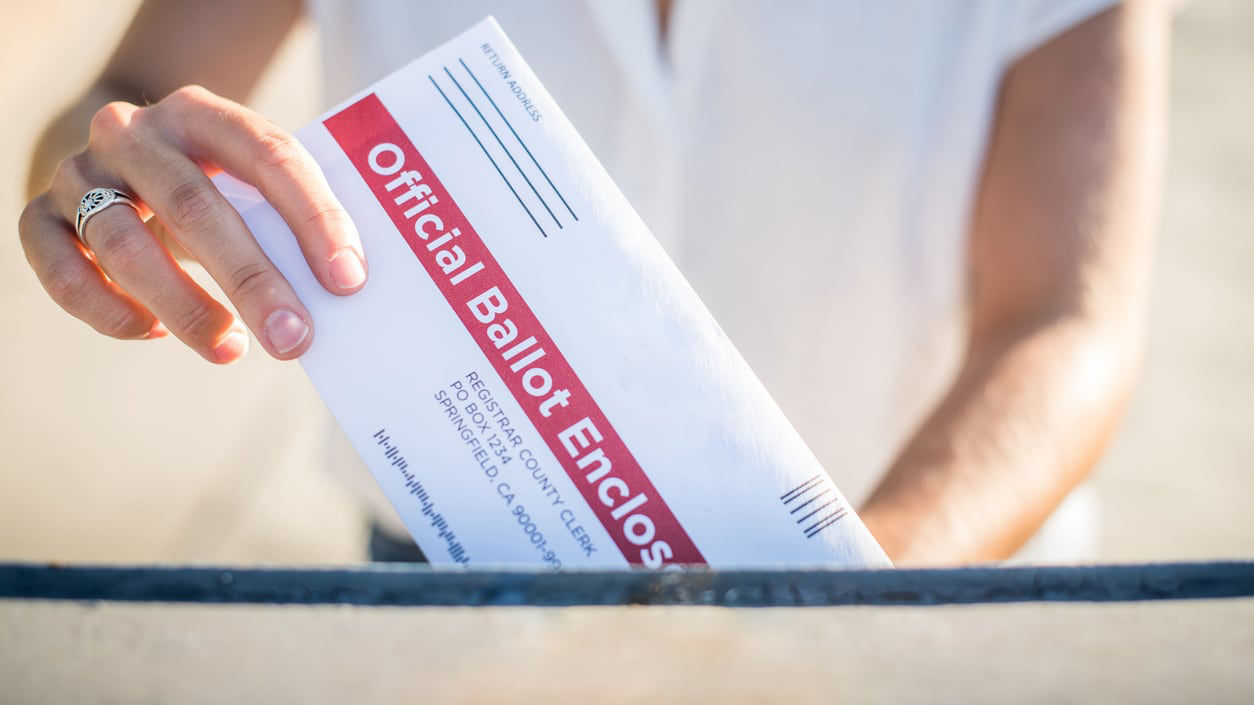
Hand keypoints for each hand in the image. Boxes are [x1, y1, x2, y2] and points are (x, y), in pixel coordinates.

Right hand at [18, 85, 366, 363]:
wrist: (126, 164)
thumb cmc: (214, 187)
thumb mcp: (248, 185)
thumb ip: (286, 220)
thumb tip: (342, 291)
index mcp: (202, 112)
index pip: (267, 154)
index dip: (312, 217)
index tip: (347, 280)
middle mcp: (133, 134)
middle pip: (194, 205)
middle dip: (251, 280)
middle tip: (294, 339)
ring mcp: (80, 173)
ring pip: (124, 245)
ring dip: (184, 307)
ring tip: (232, 350)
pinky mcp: (40, 216)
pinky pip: (61, 271)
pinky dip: (108, 311)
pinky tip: (154, 332)